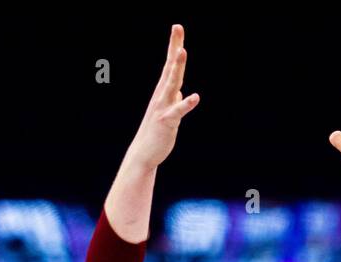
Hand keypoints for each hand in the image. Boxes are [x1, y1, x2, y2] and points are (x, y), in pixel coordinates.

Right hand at [125, 24, 199, 170]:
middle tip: (177, 27)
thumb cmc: (156, 132)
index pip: (169, 65)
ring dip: (177, 68)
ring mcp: (163, 107)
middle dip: (175, 47)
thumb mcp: (168, 112)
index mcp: (163, 91)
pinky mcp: (167, 122)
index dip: (174, 46)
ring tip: (182, 52)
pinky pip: (178, 111)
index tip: (177, 28)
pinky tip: (196, 97)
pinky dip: (186, 104)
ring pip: (172, 84)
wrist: (144, 154)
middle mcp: (162, 95)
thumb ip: (174, 99)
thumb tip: (180, 92)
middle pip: (170, 67)